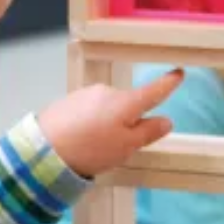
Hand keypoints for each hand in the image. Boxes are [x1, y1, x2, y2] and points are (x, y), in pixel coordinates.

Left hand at [37, 69, 183, 177]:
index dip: (167, 83)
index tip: (178, 73)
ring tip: (94, 146)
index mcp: (127, 102)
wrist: (46, 149)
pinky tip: (80, 138)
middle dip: (127, 119)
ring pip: (107, 107)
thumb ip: (147, 132)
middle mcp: (108, 91)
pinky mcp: (69, 100)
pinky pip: (89, 110)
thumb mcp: (126, 147)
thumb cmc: (92, 149)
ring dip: (107, 121)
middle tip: (117, 145)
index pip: (153, 91)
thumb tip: (166, 120)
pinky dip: (90, 121)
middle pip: (127, 103)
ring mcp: (86, 93)